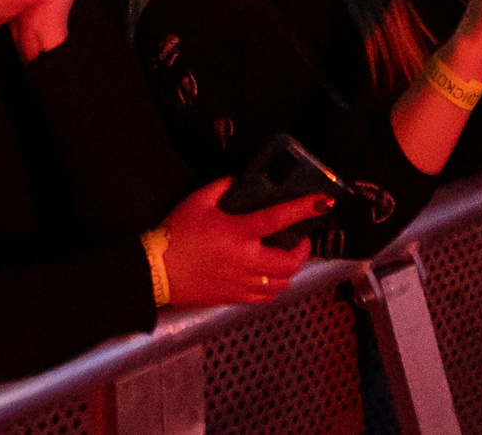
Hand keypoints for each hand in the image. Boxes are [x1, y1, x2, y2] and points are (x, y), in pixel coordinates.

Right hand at [157, 179, 319, 307]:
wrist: (157, 272)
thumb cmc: (176, 234)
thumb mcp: (196, 201)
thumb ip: (220, 188)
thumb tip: (235, 182)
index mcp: (240, 233)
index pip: (279, 218)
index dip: (304, 209)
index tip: (325, 203)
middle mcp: (248, 261)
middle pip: (290, 263)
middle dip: (302, 251)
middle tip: (301, 241)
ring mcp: (243, 283)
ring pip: (281, 284)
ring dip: (290, 272)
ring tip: (286, 260)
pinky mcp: (234, 298)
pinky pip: (264, 298)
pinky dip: (273, 288)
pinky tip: (268, 279)